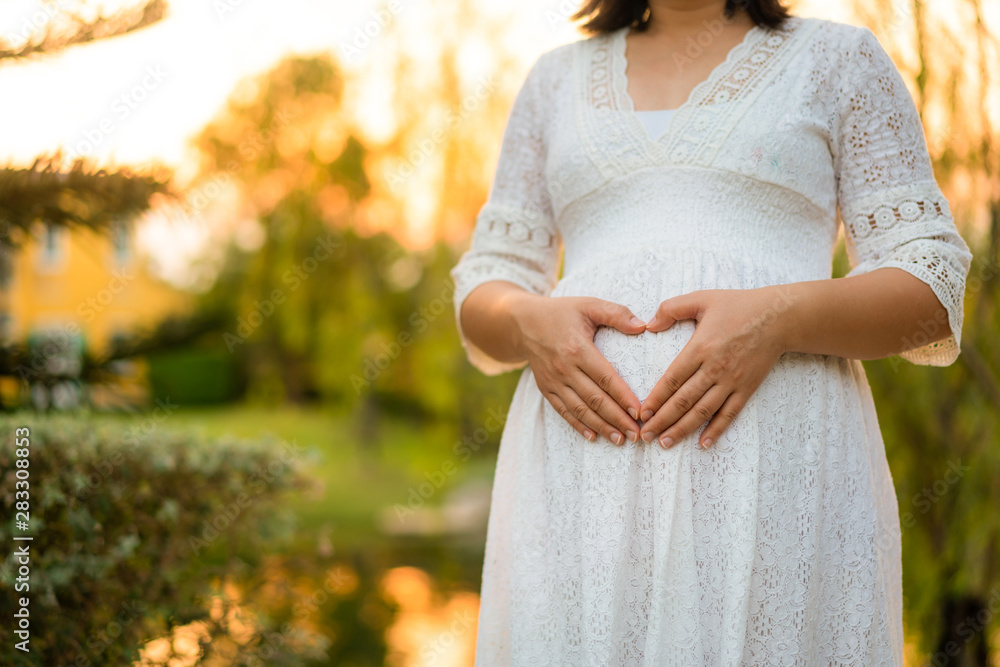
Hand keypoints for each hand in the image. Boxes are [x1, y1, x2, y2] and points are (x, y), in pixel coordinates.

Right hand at [510, 294, 646, 444]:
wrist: (523, 322)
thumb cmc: (561, 312)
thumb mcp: (588, 305)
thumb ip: (616, 313)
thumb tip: (643, 326)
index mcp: (577, 348)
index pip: (605, 378)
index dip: (623, 397)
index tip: (640, 412)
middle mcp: (564, 368)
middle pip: (595, 399)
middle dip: (617, 419)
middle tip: (637, 434)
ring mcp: (553, 381)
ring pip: (580, 410)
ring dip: (601, 427)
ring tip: (620, 439)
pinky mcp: (546, 389)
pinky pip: (563, 411)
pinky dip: (578, 425)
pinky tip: (593, 436)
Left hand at [638, 287, 794, 448]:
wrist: (779, 317)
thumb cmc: (739, 306)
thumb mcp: (702, 299)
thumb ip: (671, 308)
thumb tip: (649, 325)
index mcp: (700, 348)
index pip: (672, 379)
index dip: (656, 398)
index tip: (641, 413)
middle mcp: (715, 368)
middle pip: (684, 401)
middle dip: (662, 420)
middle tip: (645, 435)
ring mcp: (732, 381)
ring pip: (703, 411)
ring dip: (682, 429)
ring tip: (665, 443)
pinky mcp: (747, 389)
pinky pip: (729, 414)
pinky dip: (716, 430)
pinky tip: (703, 443)